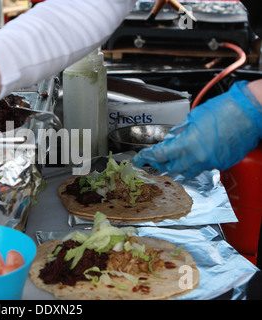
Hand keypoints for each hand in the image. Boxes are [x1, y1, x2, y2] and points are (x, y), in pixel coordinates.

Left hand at [132, 81, 261, 177]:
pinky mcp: (223, 163)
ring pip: (188, 170)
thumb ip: (180, 131)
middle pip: (173, 167)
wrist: (252, 111)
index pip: (160, 155)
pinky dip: (196, 162)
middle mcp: (199, 157)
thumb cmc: (225, 109)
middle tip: (155, 158)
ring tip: (173, 157)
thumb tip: (171, 139)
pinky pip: (204, 167)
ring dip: (178, 165)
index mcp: (188, 144)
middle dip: (162, 163)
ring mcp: (212, 162)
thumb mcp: (194, 117)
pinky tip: (195, 154)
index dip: (146, 158)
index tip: (139, 160)